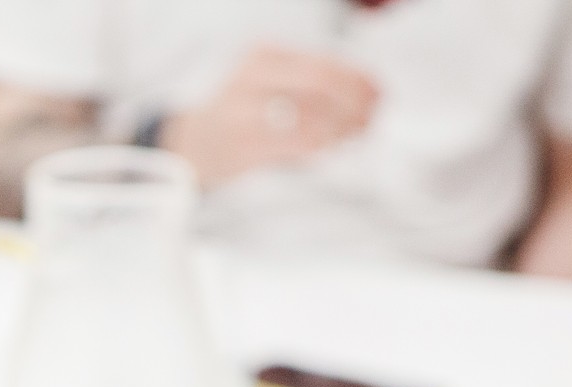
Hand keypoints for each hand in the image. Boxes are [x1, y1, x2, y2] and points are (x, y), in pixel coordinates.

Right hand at [160, 46, 377, 187]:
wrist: (193, 145)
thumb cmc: (240, 115)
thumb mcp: (270, 83)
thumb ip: (312, 84)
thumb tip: (367, 94)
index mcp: (263, 55)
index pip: (323, 63)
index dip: (357, 79)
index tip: (378, 93)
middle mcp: (252, 78)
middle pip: (321, 83)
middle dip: (355, 102)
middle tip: (371, 116)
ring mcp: (246, 112)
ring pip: (313, 116)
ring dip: (345, 127)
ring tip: (356, 133)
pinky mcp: (246, 145)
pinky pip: (299, 143)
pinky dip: (325, 145)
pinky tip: (332, 146)